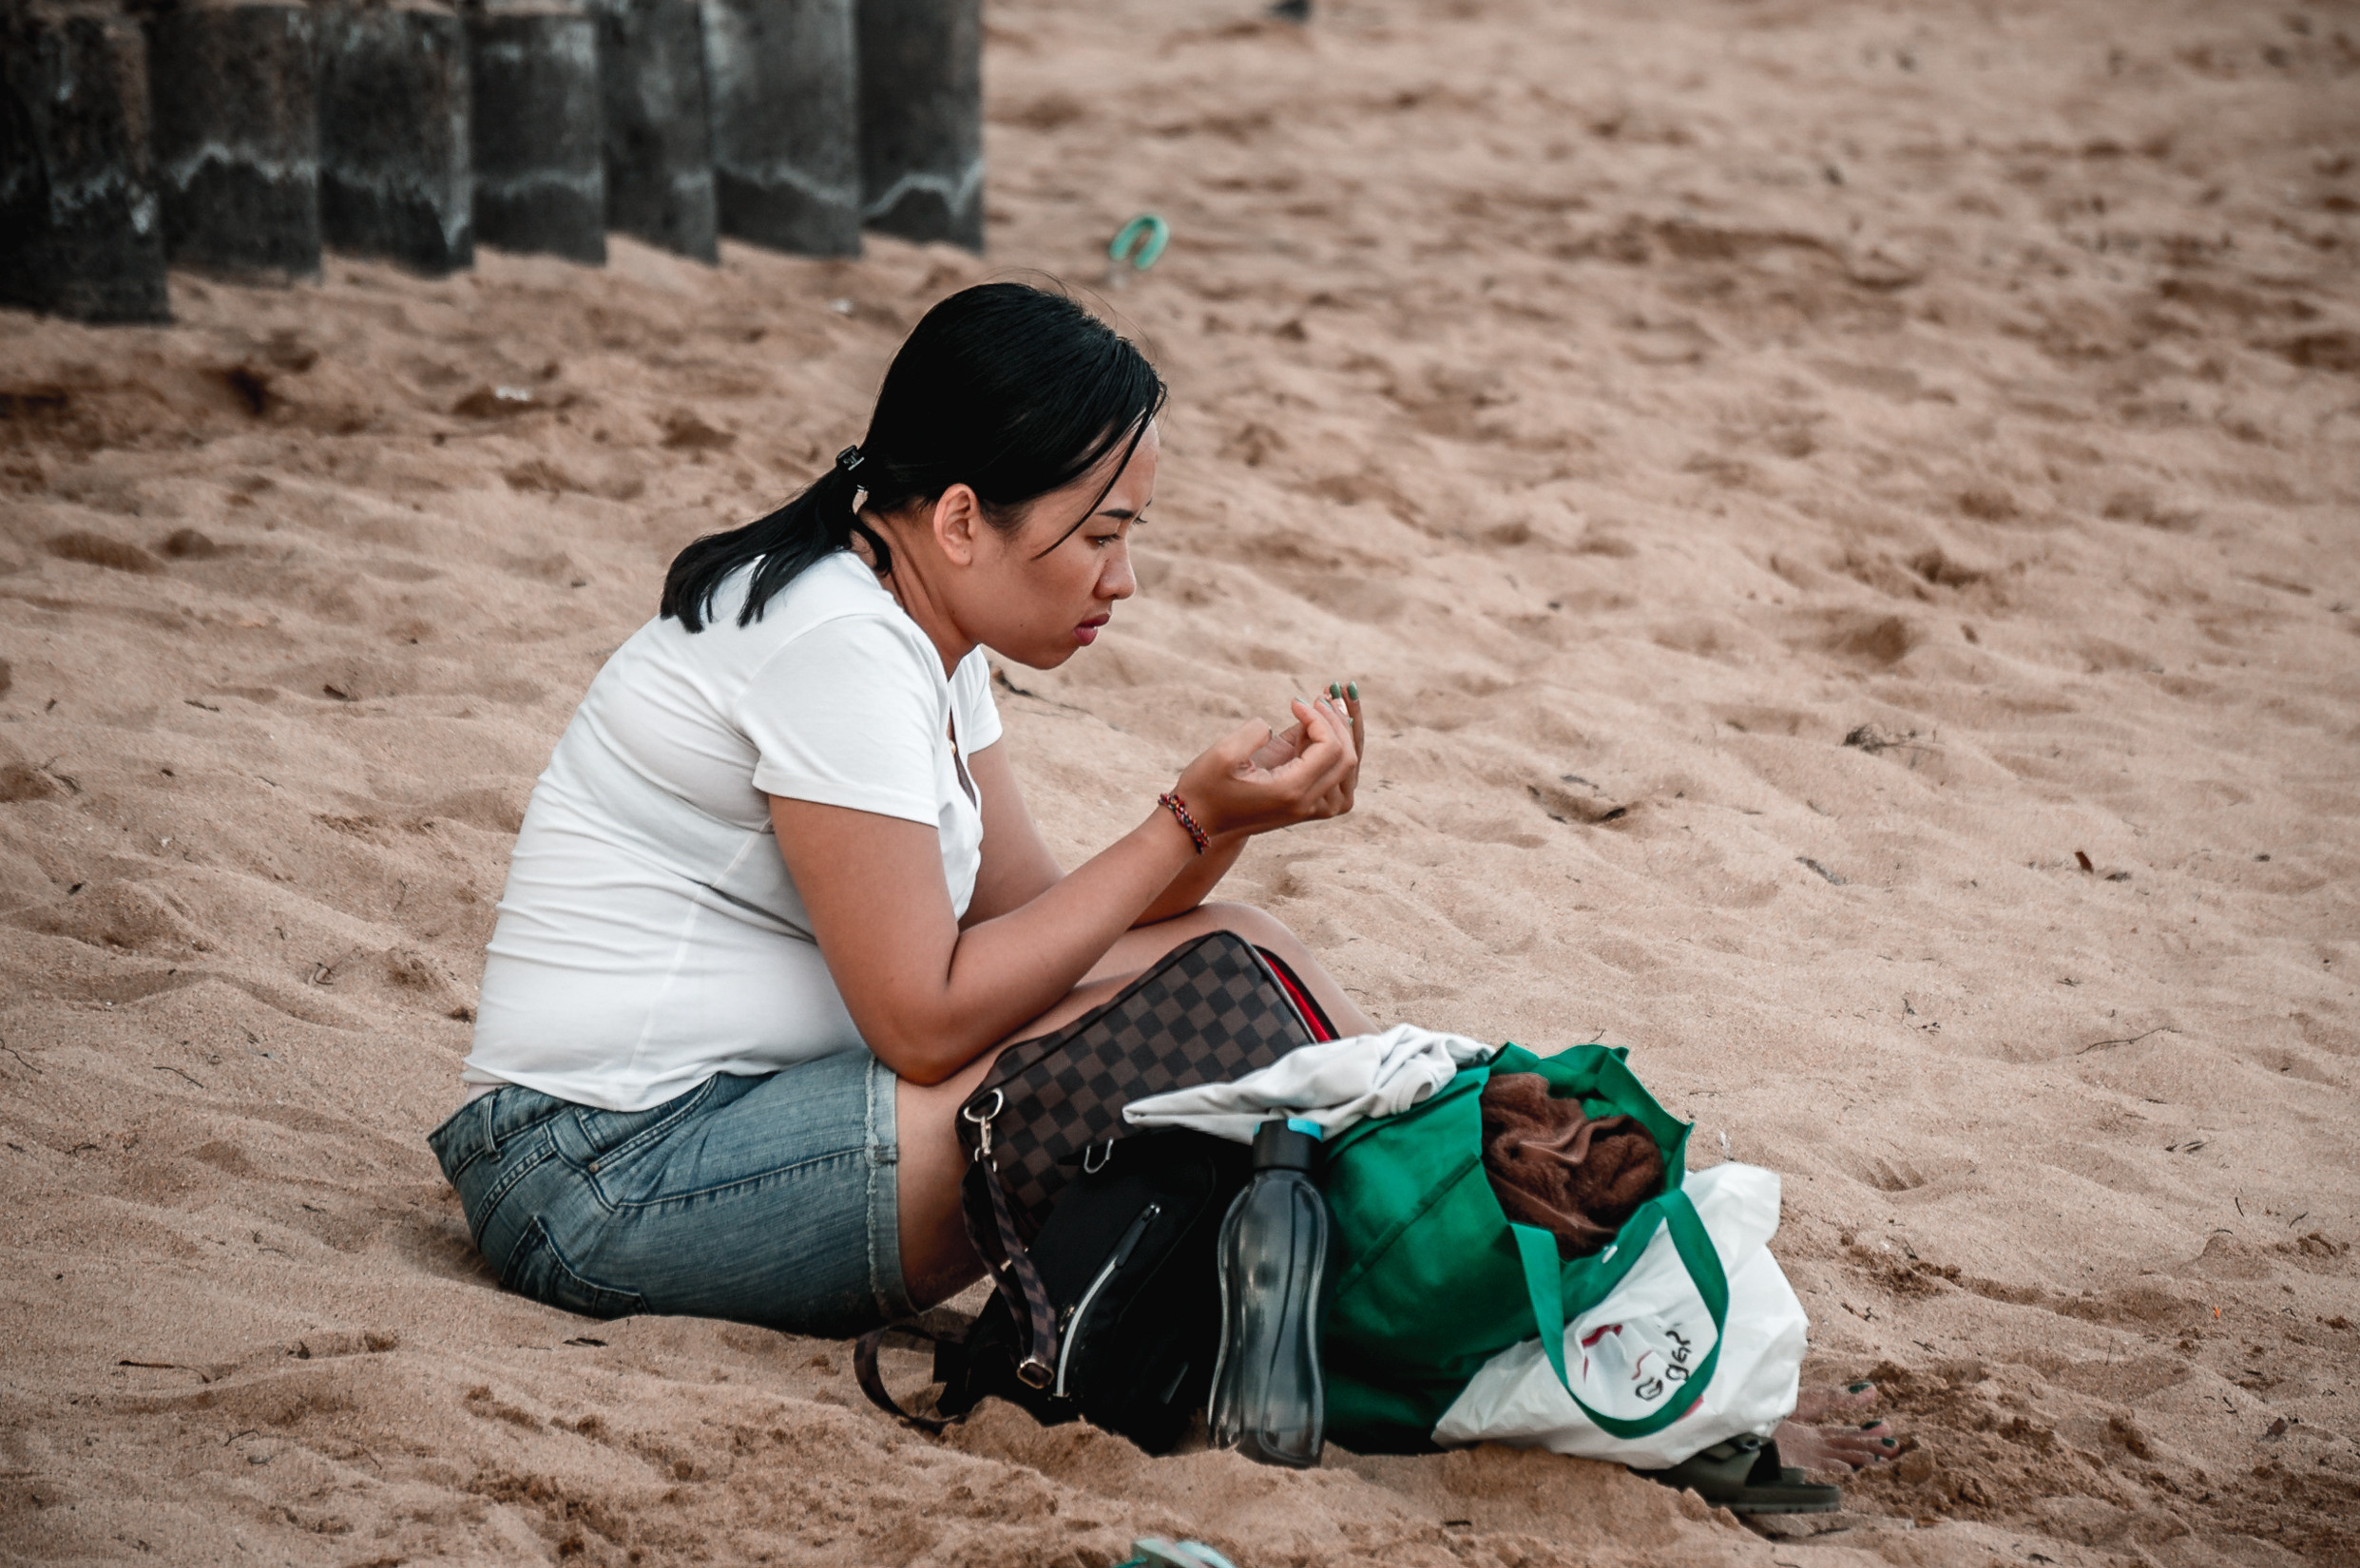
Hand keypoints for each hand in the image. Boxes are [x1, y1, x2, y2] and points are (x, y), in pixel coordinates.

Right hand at [1174, 683, 1365, 839]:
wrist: (1198, 822)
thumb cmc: (1205, 786)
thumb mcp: (1224, 753)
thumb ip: (1257, 731)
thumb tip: (1290, 721)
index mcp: (1290, 791)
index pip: (1330, 748)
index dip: (1319, 718)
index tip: (1295, 702)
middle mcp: (1307, 804)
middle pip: (1346, 758)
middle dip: (1337, 722)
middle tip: (1320, 697)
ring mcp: (1310, 810)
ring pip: (1348, 768)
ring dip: (1341, 734)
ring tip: (1324, 707)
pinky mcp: (1308, 807)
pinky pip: (1338, 777)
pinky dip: (1336, 749)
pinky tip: (1317, 728)